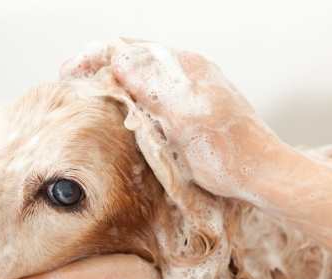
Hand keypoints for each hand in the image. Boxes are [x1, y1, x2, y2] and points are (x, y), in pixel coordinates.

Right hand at [61, 39, 287, 202]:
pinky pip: (154, 93)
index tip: (69, 71)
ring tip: (90, 89)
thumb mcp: (187, 119)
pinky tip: (123, 107)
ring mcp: (191, 91)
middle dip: (101, 64)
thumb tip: (119, 61)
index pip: (132, 51)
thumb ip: (154, 87)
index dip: (97, 57)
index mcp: (187, 69)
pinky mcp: (191, 109)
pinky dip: (131, 94)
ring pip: (144, 74)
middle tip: (72, 78)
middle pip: (136, 58)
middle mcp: (189, 73)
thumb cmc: (231, 153)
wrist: (262, 174)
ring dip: (114, 78)